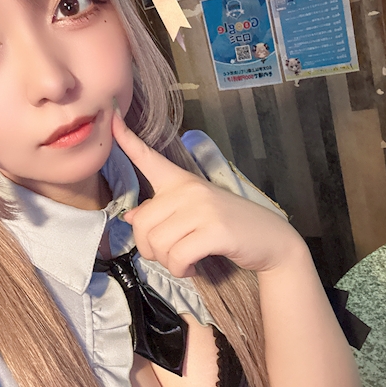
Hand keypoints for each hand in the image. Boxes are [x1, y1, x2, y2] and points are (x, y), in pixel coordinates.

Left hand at [112, 113, 302, 277]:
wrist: (272, 240)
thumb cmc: (229, 228)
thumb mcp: (193, 216)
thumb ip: (161, 214)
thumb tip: (131, 216)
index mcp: (181, 182)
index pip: (149, 157)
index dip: (127, 139)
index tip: (113, 116)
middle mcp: (189, 190)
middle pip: (142, 225)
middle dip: (151, 250)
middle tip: (172, 253)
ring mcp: (202, 208)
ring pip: (158, 245)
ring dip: (169, 263)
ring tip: (187, 259)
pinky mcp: (214, 230)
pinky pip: (177, 258)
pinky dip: (182, 270)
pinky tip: (195, 266)